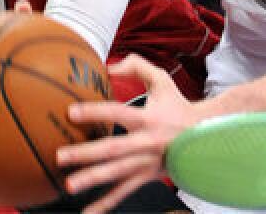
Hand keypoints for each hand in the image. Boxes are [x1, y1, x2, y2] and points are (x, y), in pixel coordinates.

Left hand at [57, 54, 201, 213]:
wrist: (205, 135)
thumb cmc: (178, 106)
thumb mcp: (162, 80)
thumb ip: (137, 67)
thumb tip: (109, 67)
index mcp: (148, 119)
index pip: (118, 114)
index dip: (95, 113)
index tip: (71, 112)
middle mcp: (146, 143)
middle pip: (113, 149)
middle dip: (85, 154)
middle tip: (60, 156)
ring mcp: (146, 163)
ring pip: (117, 174)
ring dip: (92, 179)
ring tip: (69, 185)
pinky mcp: (147, 177)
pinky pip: (124, 192)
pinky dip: (106, 204)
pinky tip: (88, 213)